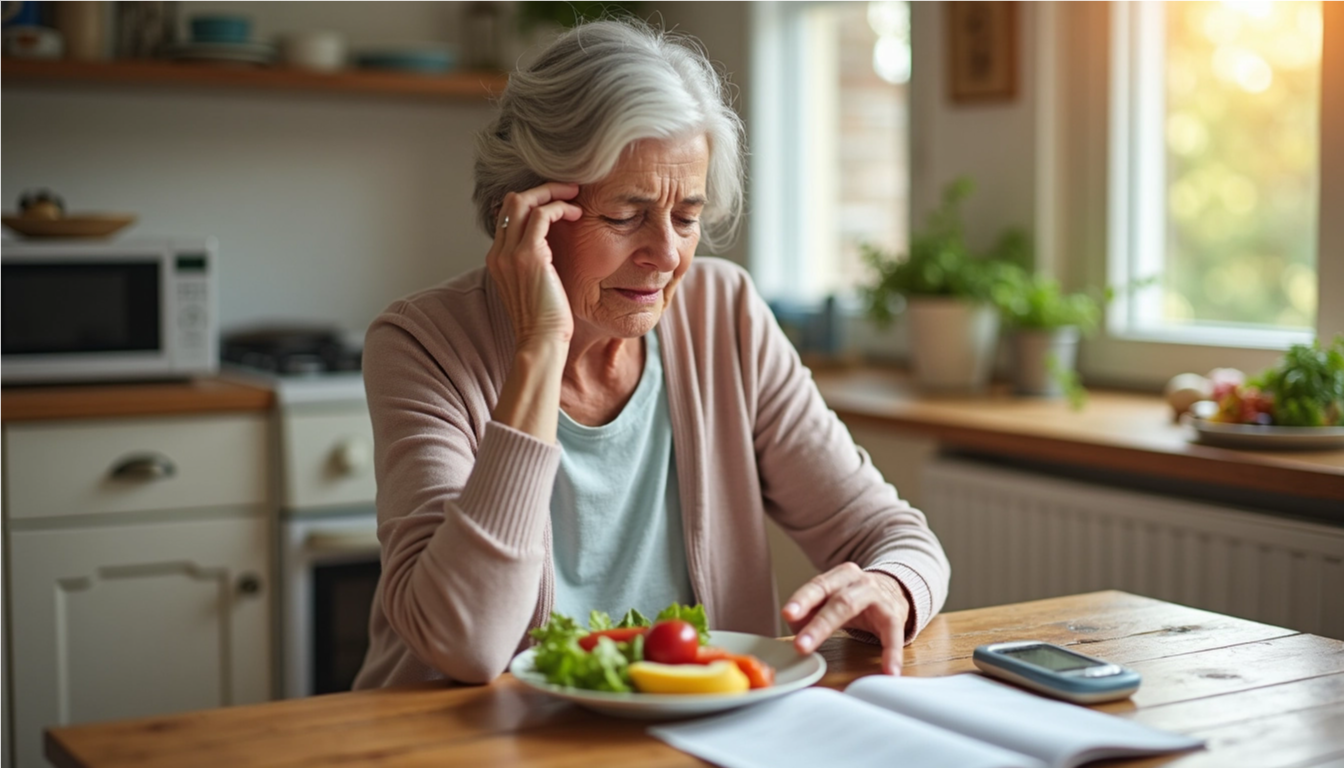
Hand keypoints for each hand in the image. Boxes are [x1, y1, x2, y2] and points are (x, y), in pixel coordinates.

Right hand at [486, 182, 582, 348]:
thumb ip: (535, 265)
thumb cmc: (545, 321)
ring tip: (575, 196)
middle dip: (542, 189)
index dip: (533, 201)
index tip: (557, 201)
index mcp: (498, 259)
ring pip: (523, 201)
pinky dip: (559, 207)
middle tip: (569, 190)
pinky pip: (541, 215)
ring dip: (552, 192)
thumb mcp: (534, 287)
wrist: (540, 342)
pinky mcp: (529, 255)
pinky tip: (576, 214)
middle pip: (511, 201)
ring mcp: (510, 253)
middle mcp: (499, 252)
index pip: (507, 215)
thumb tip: (552, 249)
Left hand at [782, 563, 909, 674]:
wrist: (896, 590)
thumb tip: (795, 623)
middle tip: (800, 645)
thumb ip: (812, 610)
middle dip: (816, 623)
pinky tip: (889, 671)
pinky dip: (891, 653)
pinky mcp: (894, 615)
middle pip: (835, 600)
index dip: (802, 600)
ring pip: (853, 609)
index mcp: (840, 577)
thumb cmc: (857, 599)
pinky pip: (892, 633)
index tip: (787, 614)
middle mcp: (859, 582)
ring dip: (835, 632)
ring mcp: (878, 597)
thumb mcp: (834, 600)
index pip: (818, 586)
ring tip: (825, 655)